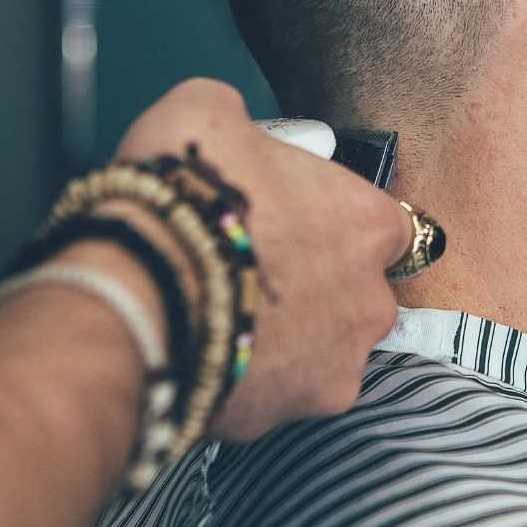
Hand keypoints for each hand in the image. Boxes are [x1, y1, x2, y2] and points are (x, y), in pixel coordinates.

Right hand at [114, 78, 412, 438]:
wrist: (135, 290)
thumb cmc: (185, 193)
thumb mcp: (209, 112)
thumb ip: (242, 119)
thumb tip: (234, 129)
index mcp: (368, 223)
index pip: (391, 227)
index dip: (347, 225)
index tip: (311, 226)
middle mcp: (370, 299)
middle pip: (360, 292)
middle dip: (321, 285)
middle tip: (260, 270)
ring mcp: (335, 363)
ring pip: (325, 349)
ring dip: (292, 336)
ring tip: (233, 313)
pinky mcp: (290, 414)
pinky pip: (281, 392)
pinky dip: (255, 378)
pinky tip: (215, 349)